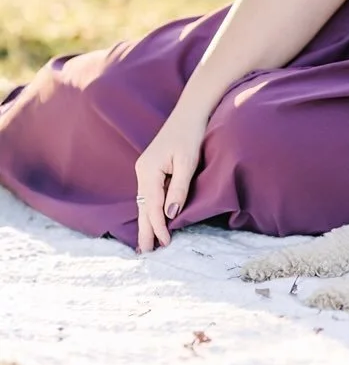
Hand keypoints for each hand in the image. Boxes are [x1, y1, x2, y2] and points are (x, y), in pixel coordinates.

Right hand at [134, 109, 206, 252]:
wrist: (190, 111)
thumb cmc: (190, 134)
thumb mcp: (188, 162)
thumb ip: (179, 188)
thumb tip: (171, 215)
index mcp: (148, 170)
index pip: (152, 206)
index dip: (158, 226)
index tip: (165, 243)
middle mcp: (142, 171)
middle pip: (143, 206)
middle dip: (145, 229)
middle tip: (145, 253)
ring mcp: (145, 168)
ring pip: (144, 201)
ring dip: (147, 220)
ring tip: (147, 242)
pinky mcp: (151, 167)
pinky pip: (149, 193)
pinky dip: (150, 208)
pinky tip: (152, 218)